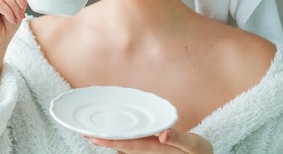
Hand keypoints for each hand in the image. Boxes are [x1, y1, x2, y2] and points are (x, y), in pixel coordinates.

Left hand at [86, 128, 212, 153]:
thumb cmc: (200, 153)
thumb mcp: (195, 146)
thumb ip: (180, 139)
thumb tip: (163, 135)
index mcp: (157, 149)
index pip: (130, 145)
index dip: (111, 141)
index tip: (94, 137)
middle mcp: (149, 152)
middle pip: (122, 146)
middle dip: (103, 139)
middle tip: (82, 131)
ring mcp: (149, 152)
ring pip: (124, 146)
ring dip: (107, 140)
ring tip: (89, 133)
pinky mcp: (151, 149)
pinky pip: (131, 144)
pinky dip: (119, 139)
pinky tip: (110, 134)